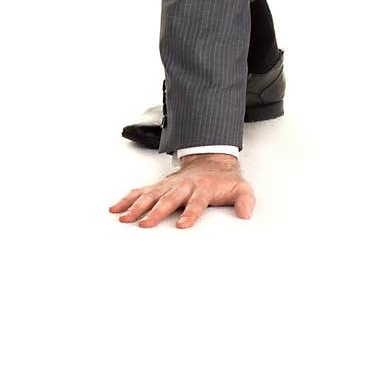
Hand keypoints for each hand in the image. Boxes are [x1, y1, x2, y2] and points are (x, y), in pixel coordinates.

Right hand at [109, 154, 254, 229]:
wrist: (211, 160)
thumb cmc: (224, 180)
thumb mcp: (242, 188)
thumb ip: (245, 200)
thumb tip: (245, 214)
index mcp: (203, 188)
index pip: (197, 201)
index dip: (190, 213)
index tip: (182, 225)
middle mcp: (183, 185)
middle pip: (169, 199)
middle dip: (157, 211)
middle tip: (146, 224)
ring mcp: (169, 185)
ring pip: (151, 195)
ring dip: (137, 206)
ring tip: (124, 219)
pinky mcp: (159, 186)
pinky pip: (141, 191)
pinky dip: (127, 199)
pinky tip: (115, 209)